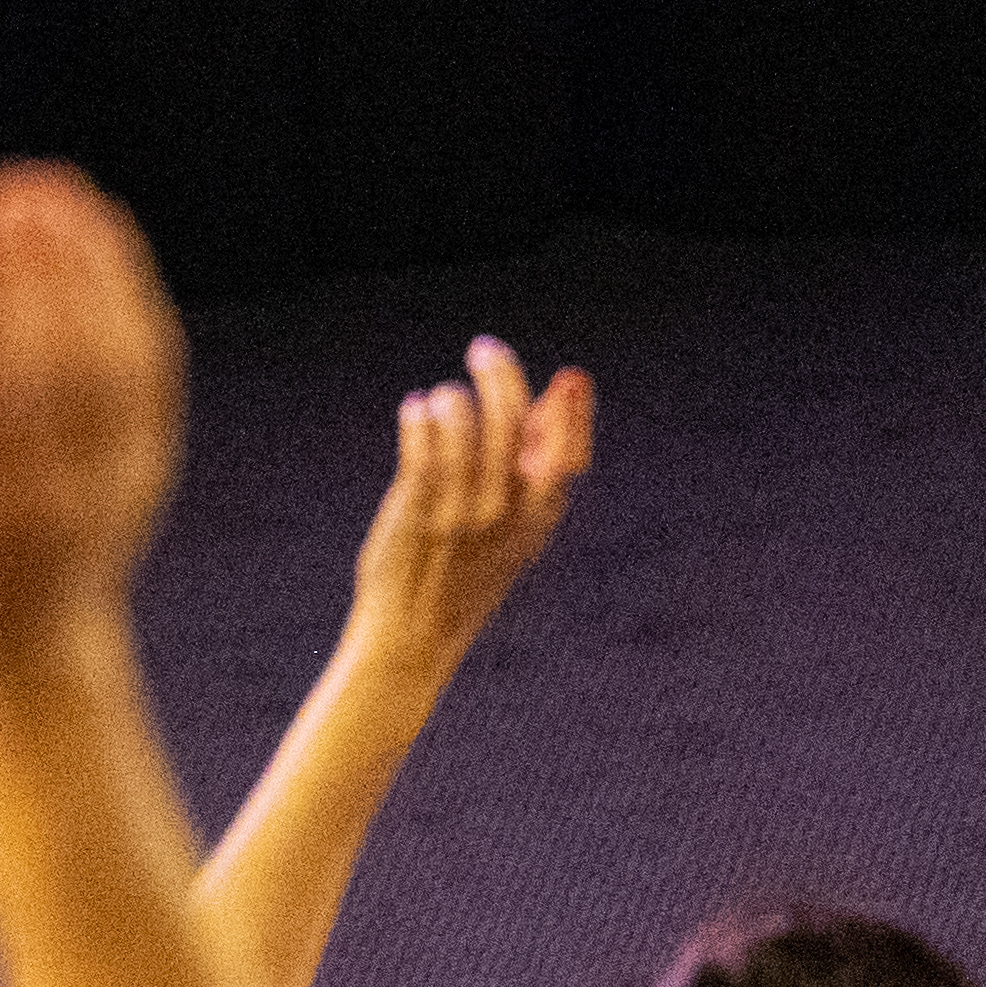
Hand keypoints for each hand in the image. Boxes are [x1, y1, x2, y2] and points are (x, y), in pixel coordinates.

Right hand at [0, 161, 190, 660]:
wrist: (22, 653)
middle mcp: (45, 499)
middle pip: (40, 368)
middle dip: (19, 271)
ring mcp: (106, 480)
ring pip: (101, 356)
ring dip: (76, 262)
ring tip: (40, 184)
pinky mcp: (147, 458)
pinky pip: (146, 360)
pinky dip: (124, 284)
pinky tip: (93, 219)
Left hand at [350, 337, 593, 672]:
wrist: (412, 638)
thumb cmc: (462, 576)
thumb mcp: (512, 534)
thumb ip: (531, 479)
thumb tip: (549, 408)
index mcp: (536, 522)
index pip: (569, 457)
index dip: (574, 413)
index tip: (570, 377)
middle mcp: (504, 515)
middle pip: (512, 424)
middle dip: (502, 375)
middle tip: (485, 348)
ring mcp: (461, 513)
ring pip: (463, 424)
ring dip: (451, 398)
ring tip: (438, 399)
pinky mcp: (418, 511)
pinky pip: (423, 444)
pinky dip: (419, 415)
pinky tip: (415, 408)